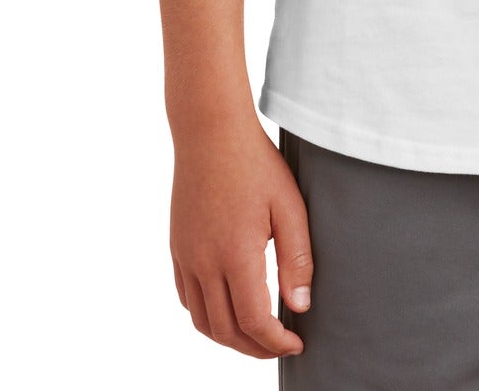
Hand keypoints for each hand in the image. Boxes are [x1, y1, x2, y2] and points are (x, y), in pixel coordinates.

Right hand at [169, 114, 312, 358]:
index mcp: (235, 254)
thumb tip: (301, 306)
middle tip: (281, 345)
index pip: (254, 321)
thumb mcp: (289, 206)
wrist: (210, 131)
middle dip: (255, 348)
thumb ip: (297, 259)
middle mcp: (204, 262)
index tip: (296, 343)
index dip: (276, 342)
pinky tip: (227, 308)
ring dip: (229, 338)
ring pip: (201, 320)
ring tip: (256, 335)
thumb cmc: (256, 163)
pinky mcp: (177, 246)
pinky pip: (186, 297)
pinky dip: (206, 316)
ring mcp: (185, 256)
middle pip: (225, 330)